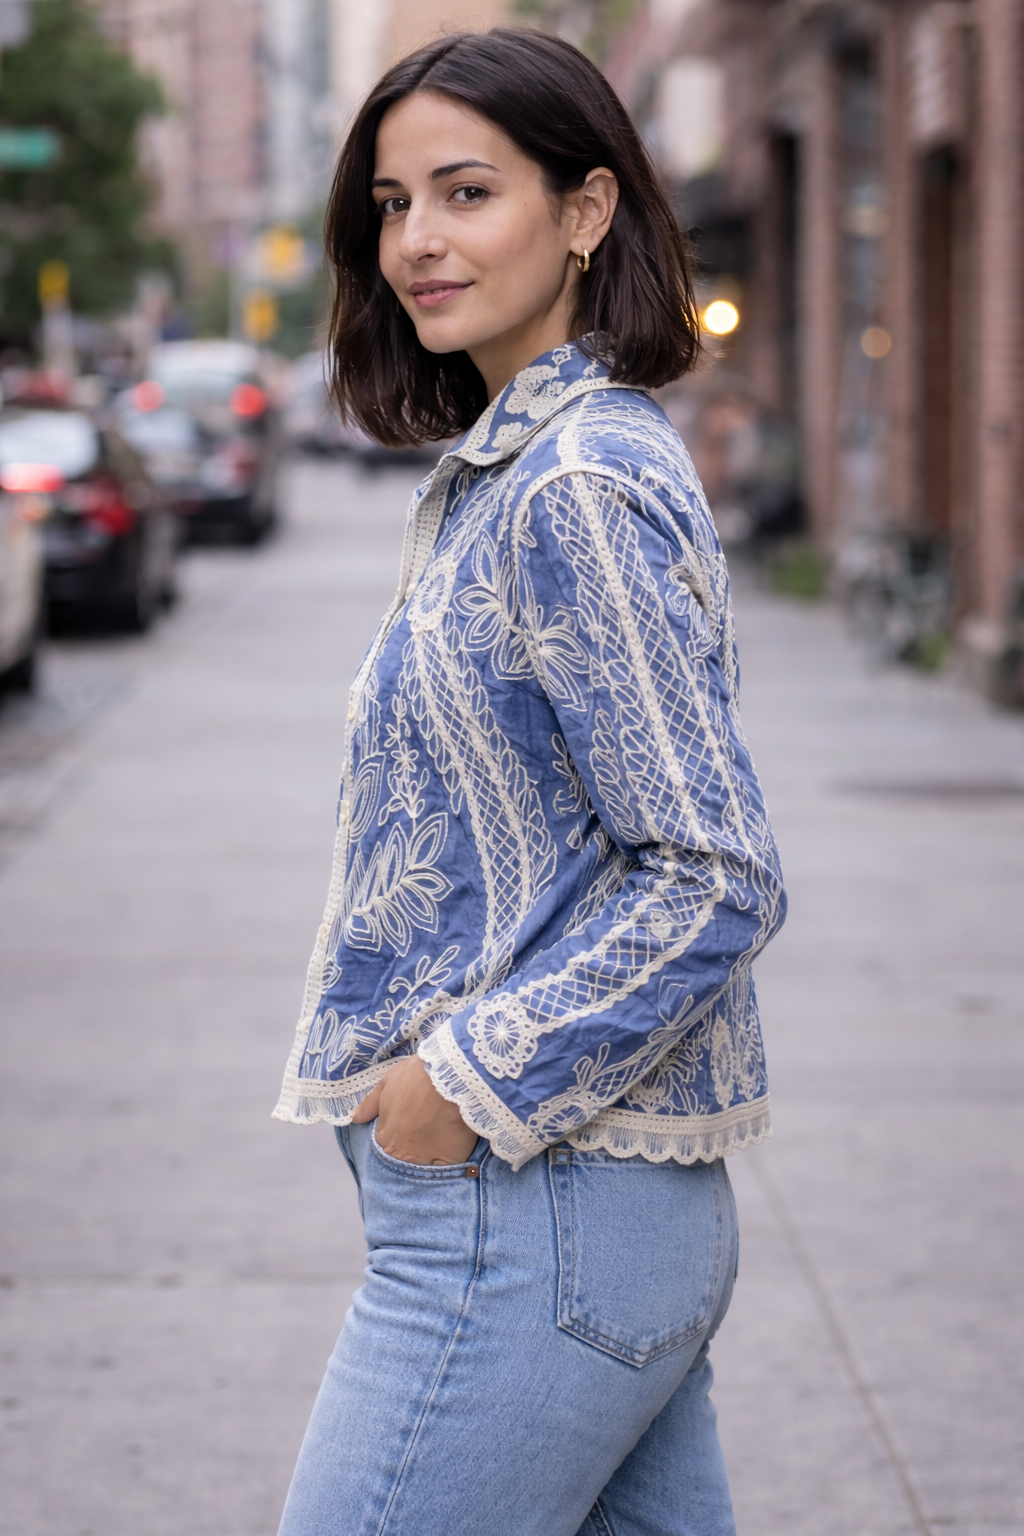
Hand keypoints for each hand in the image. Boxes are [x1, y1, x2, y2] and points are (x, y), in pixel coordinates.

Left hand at [351, 1056, 477, 1164]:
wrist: (450, 1075)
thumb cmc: (417, 1076)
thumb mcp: (389, 1082)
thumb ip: (370, 1104)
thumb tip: (354, 1119)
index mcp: (384, 1137)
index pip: (384, 1148)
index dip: (396, 1140)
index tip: (408, 1131)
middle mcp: (401, 1154)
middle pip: (403, 1163)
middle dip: (409, 1157)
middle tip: (423, 1143)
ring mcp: (424, 1160)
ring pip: (422, 1171)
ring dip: (426, 1164)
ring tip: (437, 1153)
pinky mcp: (449, 1160)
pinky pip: (445, 1172)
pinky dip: (447, 1169)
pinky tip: (451, 1161)